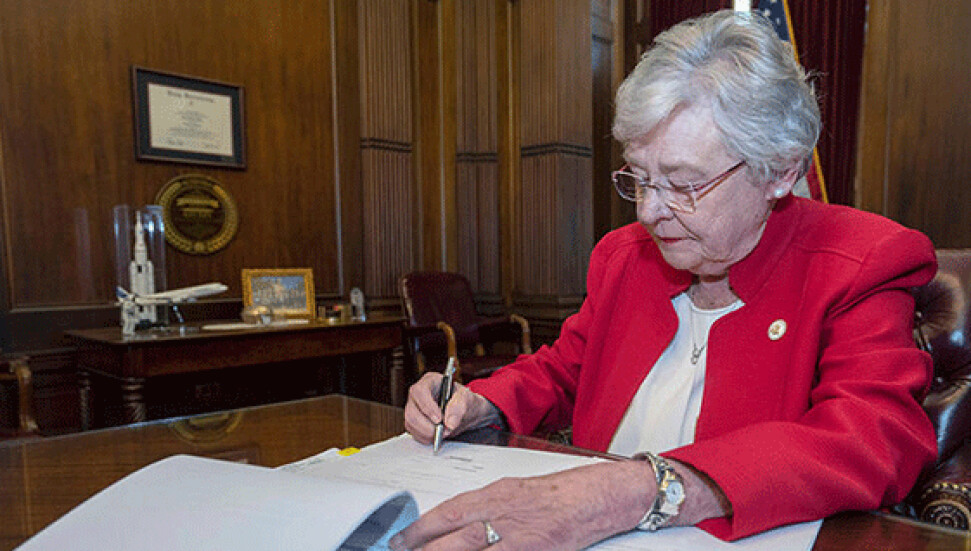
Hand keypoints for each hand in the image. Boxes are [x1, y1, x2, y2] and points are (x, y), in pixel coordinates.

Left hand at [389, 461, 652, 550]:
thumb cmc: (556, 494)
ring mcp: (517, 538)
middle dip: (424, 548)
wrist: (594, 498)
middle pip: (453, 538)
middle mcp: (502, 515)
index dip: (421, 529)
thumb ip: (485, 506)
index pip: (448, 513)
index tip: (401, 539)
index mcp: (494, 494)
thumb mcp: (513, 490)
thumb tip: (457, 524)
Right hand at [403, 372, 500, 443]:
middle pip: (411, 411)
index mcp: (431, 381)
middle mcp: (418, 394)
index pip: (420, 391)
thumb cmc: (465, 401)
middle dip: (427, 426)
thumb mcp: (468, 400)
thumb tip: (450, 423)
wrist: (466, 412)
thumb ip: (459, 408)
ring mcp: (414, 407)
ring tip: (442, 434)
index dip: (427, 407)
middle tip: (443, 432)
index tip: (439, 419)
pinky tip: (436, 436)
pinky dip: (425, 437)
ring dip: (426, 433)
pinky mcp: (413, 421)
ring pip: (410, 423)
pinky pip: (413, 432)